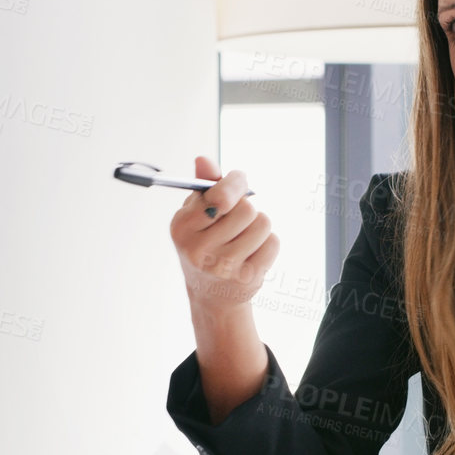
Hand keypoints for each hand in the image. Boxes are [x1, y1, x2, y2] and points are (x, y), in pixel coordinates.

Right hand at [171, 156, 279, 314]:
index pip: (221, 194)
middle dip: (245, 209)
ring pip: (262, 223)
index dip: (235, 183)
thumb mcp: (195, 214)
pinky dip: (267, 243)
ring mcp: (223, 267)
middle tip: (236, 221)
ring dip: (258, 225)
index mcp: (182, 226)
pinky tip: (251, 252)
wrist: (211, 294)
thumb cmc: (204, 244)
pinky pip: (273, 243)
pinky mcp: (246, 278)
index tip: (238, 183)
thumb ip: (204, 186)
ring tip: (244, 237)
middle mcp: (198, 249)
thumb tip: (203, 160)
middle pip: (247, 208)